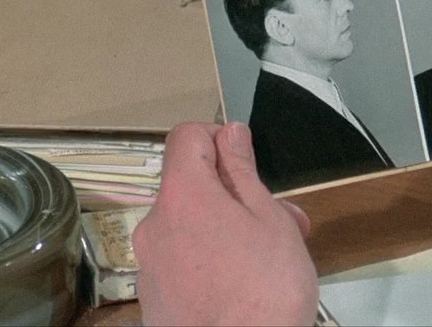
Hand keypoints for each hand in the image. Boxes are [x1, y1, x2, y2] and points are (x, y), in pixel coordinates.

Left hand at [132, 122, 318, 325]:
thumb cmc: (263, 294)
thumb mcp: (269, 220)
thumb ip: (244, 171)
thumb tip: (230, 135)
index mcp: (182, 195)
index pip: (185, 137)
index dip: (217, 137)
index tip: (245, 157)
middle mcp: (155, 224)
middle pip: (190, 186)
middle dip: (235, 193)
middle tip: (281, 218)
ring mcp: (150, 263)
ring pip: (190, 225)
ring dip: (228, 228)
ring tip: (271, 256)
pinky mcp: (155, 297)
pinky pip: (183, 259)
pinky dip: (211, 259)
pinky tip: (244, 282)